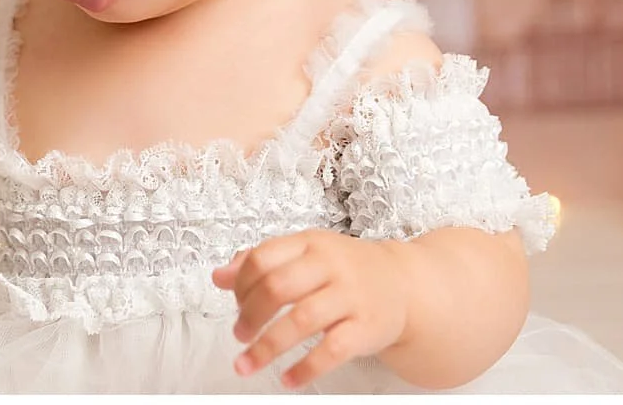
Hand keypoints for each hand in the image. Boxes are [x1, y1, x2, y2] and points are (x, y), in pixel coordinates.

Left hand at [214, 229, 410, 387]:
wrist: (404, 284)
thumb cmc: (344, 269)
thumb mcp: (304, 254)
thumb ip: (261, 262)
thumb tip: (218, 277)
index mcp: (308, 243)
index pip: (262, 257)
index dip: (240, 283)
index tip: (233, 303)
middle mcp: (329, 266)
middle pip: (278, 286)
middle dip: (249, 315)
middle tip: (238, 335)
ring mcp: (350, 296)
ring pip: (301, 320)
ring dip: (268, 346)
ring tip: (246, 363)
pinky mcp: (367, 328)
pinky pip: (332, 351)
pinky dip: (306, 368)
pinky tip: (287, 379)